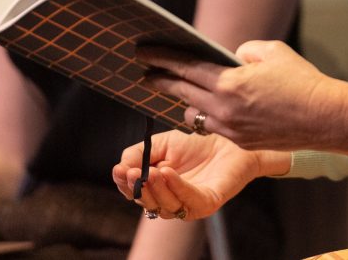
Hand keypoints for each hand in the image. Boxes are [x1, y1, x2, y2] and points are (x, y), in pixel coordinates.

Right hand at [112, 130, 281, 220]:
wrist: (229, 141)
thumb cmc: (196, 145)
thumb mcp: (162, 144)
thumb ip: (140, 154)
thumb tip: (121, 167)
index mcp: (157, 190)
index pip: (135, 193)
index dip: (124, 185)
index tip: (118, 170)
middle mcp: (171, 202)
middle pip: (148, 204)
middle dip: (138, 189)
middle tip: (131, 173)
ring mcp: (189, 206)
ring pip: (166, 206)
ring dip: (156, 189)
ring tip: (151, 171)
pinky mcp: (207, 203)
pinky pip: (189, 200)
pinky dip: (176, 187)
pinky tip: (167, 172)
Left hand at [137, 39, 347, 155]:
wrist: (325, 118)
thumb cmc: (302, 81)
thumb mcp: (273, 52)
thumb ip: (245, 51)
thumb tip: (233, 59)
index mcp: (229, 84)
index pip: (186, 68)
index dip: (162, 58)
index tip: (143, 52)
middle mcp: (224, 109)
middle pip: (183, 91)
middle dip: (161, 80)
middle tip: (145, 72)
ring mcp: (231, 129)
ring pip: (195, 113)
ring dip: (185, 100)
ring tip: (177, 89)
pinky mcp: (240, 141)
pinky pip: (213, 126)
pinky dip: (207, 114)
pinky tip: (205, 107)